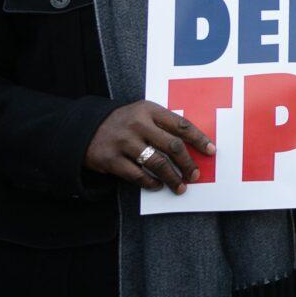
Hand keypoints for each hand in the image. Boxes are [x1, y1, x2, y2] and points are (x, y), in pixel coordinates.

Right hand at [86, 100, 209, 193]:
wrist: (84, 127)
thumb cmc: (125, 122)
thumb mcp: (143, 114)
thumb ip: (164, 124)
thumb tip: (194, 146)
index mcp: (149, 110)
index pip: (181, 125)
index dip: (199, 139)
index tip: (211, 151)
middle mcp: (137, 124)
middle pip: (172, 146)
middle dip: (188, 163)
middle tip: (196, 175)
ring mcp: (123, 142)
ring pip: (157, 163)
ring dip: (172, 177)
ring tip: (180, 186)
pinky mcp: (110, 159)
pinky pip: (137, 175)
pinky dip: (151, 183)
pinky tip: (158, 185)